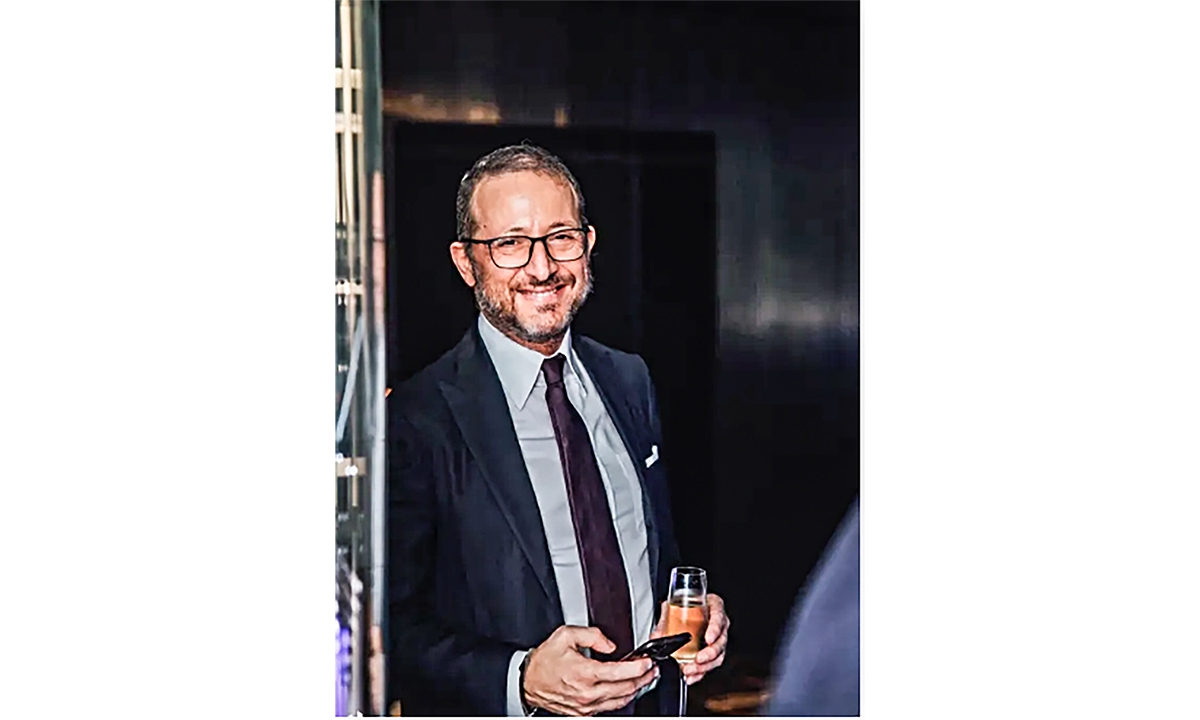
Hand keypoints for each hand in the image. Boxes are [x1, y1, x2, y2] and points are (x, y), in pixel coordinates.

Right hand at [523, 625, 658, 716]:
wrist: (527, 681)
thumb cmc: (544, 661)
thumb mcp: (565, 635)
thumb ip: (592, 635)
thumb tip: (610, 645)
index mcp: (585, 673)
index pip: (621, 672)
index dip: (639, 667)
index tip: (647, 661)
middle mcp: (587, 693)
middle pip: (625, 688)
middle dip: (643, 678)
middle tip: (652, 670)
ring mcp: (586, 706)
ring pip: (620, 701)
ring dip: (636, 690)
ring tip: (645, 680)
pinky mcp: (583, 713)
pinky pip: (609, 708)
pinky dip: (621, 700)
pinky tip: (626, 691)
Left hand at [650, 593, 729, 685]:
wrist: (684, 609)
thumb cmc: (684, 605)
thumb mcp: (673, 607)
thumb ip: (665, 621)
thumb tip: (656, 637)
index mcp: (714, 608)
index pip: (718, 617)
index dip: (715, 629)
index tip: (708, 639)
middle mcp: (719, 624)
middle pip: (720, 641)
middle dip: (710, 653)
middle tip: (698, 659)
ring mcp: (717, 639)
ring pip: (718, 656)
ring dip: (704, 666)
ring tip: (690, 670)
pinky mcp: (711, 652)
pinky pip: (709, 664)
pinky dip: (700, 673)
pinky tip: (692, 677)